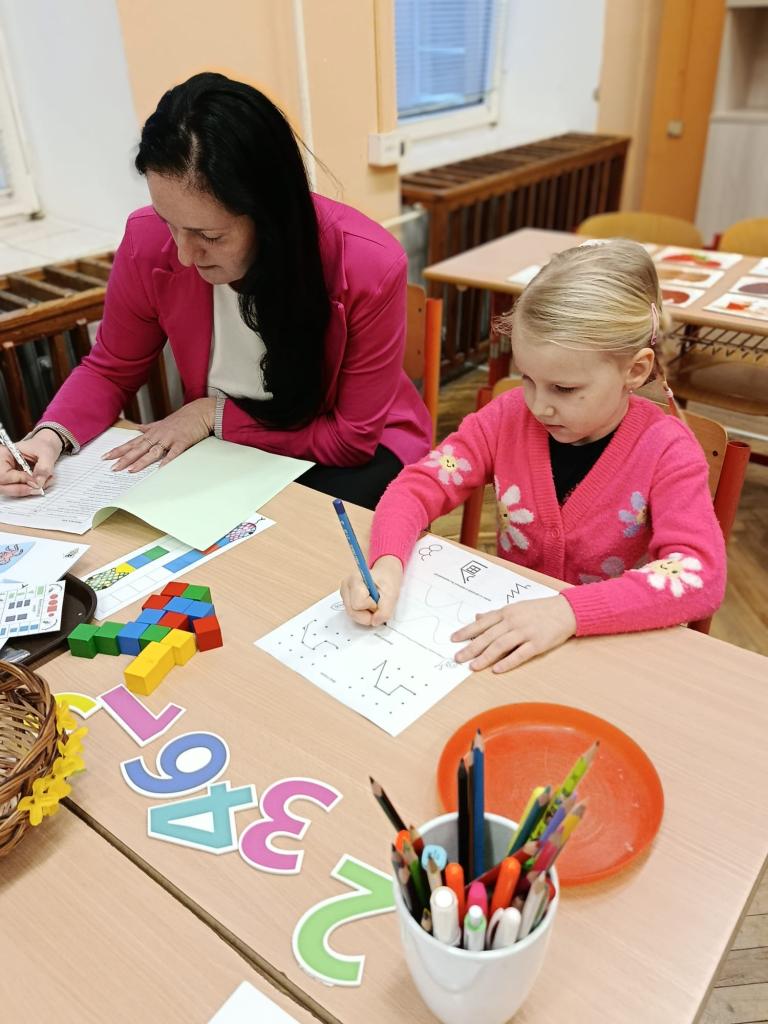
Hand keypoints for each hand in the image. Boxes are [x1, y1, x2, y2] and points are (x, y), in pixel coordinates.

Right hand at [0, 429, 61, 496]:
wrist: (46, 448)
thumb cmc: (43, 447)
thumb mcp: (46, 454)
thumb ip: (44, 468)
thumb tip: (37, 483)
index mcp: (4, 454)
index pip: (3, 474)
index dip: (19, 480)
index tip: (35, 480)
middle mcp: (3, 466)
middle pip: (3, 486)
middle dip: (22, 489)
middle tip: (38, 488)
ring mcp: (8, 475)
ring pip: (11, 491)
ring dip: (29, 490)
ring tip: (44, 480)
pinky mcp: (15, 482)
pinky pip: (20, 492)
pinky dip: (32, 490)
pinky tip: (42, 481)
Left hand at [104, 398, 216, 471]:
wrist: (199, 412)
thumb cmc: (182, 418)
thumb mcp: (163, 422)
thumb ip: (150, 427)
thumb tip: (139, 428)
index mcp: (152, 433)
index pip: (132, 443)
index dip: (119, 450)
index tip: (106, 457)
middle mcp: (158, 435)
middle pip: (138, 449)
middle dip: (125, 459)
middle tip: (113, 468)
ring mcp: (169, 439)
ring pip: (152, 452)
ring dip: (141, 461)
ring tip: (131, 470)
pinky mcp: (182, 442)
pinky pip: (173, 454)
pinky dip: (167, 461)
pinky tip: (160, 469)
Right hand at [340, 555, 403, 626]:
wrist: (385, 575)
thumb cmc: (387, 581)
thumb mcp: (392, 594)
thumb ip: (385, 610)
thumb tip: (375, 622)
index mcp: (354, 579)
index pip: (358, 604)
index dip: (371, 606)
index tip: (378, 599)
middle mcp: (345, 587)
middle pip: (352, 612)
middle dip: (367, 614)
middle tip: (377, 604)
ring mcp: (344, 594)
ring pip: (352, 615)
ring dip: (366, 614)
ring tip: (373, 604)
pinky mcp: (346, 600)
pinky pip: (353, 614)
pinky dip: (363, 613)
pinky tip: (368, 605)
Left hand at [452, 594, 576, 672]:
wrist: (565, 610)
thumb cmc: (539, 610)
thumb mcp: (515, 607)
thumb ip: (496, 614)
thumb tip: (477, 617)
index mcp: (506, 612)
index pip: (482, 623)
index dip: (466, 631)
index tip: (453, 639)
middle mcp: (513, 621)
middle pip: (488, 636)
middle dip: (471, 647)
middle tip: (458, 657)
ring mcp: (525, 632)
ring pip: (501, 645)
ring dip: (485, 657)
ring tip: (473, 666)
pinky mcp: (538, 643)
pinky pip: (520, 654)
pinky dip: (507, 662)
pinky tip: (496, 670)